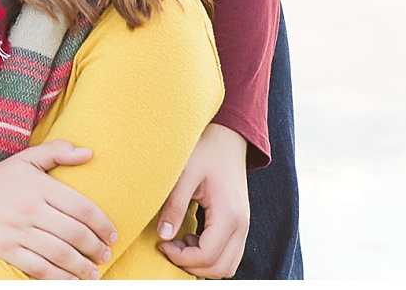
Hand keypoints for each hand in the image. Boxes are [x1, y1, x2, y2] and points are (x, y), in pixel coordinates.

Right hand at [0, 139, 116, 279]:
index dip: (102, 224)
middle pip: (74, 233)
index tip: (112, 235)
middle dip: (96, 248)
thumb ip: (57, 152)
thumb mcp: (26, 159)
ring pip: (60, 254)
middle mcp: (29, 208)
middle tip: (105, 255)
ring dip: (83, 267)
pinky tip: (72, 281)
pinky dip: (59, 279)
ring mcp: (16, 231)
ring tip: (94, 272)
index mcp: (38, 185)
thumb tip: (89, 153)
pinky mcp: (4, 250)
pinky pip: (39, 269)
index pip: (82, 207)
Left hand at [156, 123, 248, 277]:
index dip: (181, 258)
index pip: (207, 256)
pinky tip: (191, 237)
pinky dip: (211, 255)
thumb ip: (174, 205)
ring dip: (202, 263)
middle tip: (168, 247)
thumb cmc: (205, 151)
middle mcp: (242, 225)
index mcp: (229, 215)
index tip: (161, 244)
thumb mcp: (185, 174)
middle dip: (191, 265)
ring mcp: (244, 226)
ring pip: (227, 265)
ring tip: (179, 243)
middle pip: (220, 268)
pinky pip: (229, 254)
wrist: (227, 137)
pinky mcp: (240, 223)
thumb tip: (163, 236)